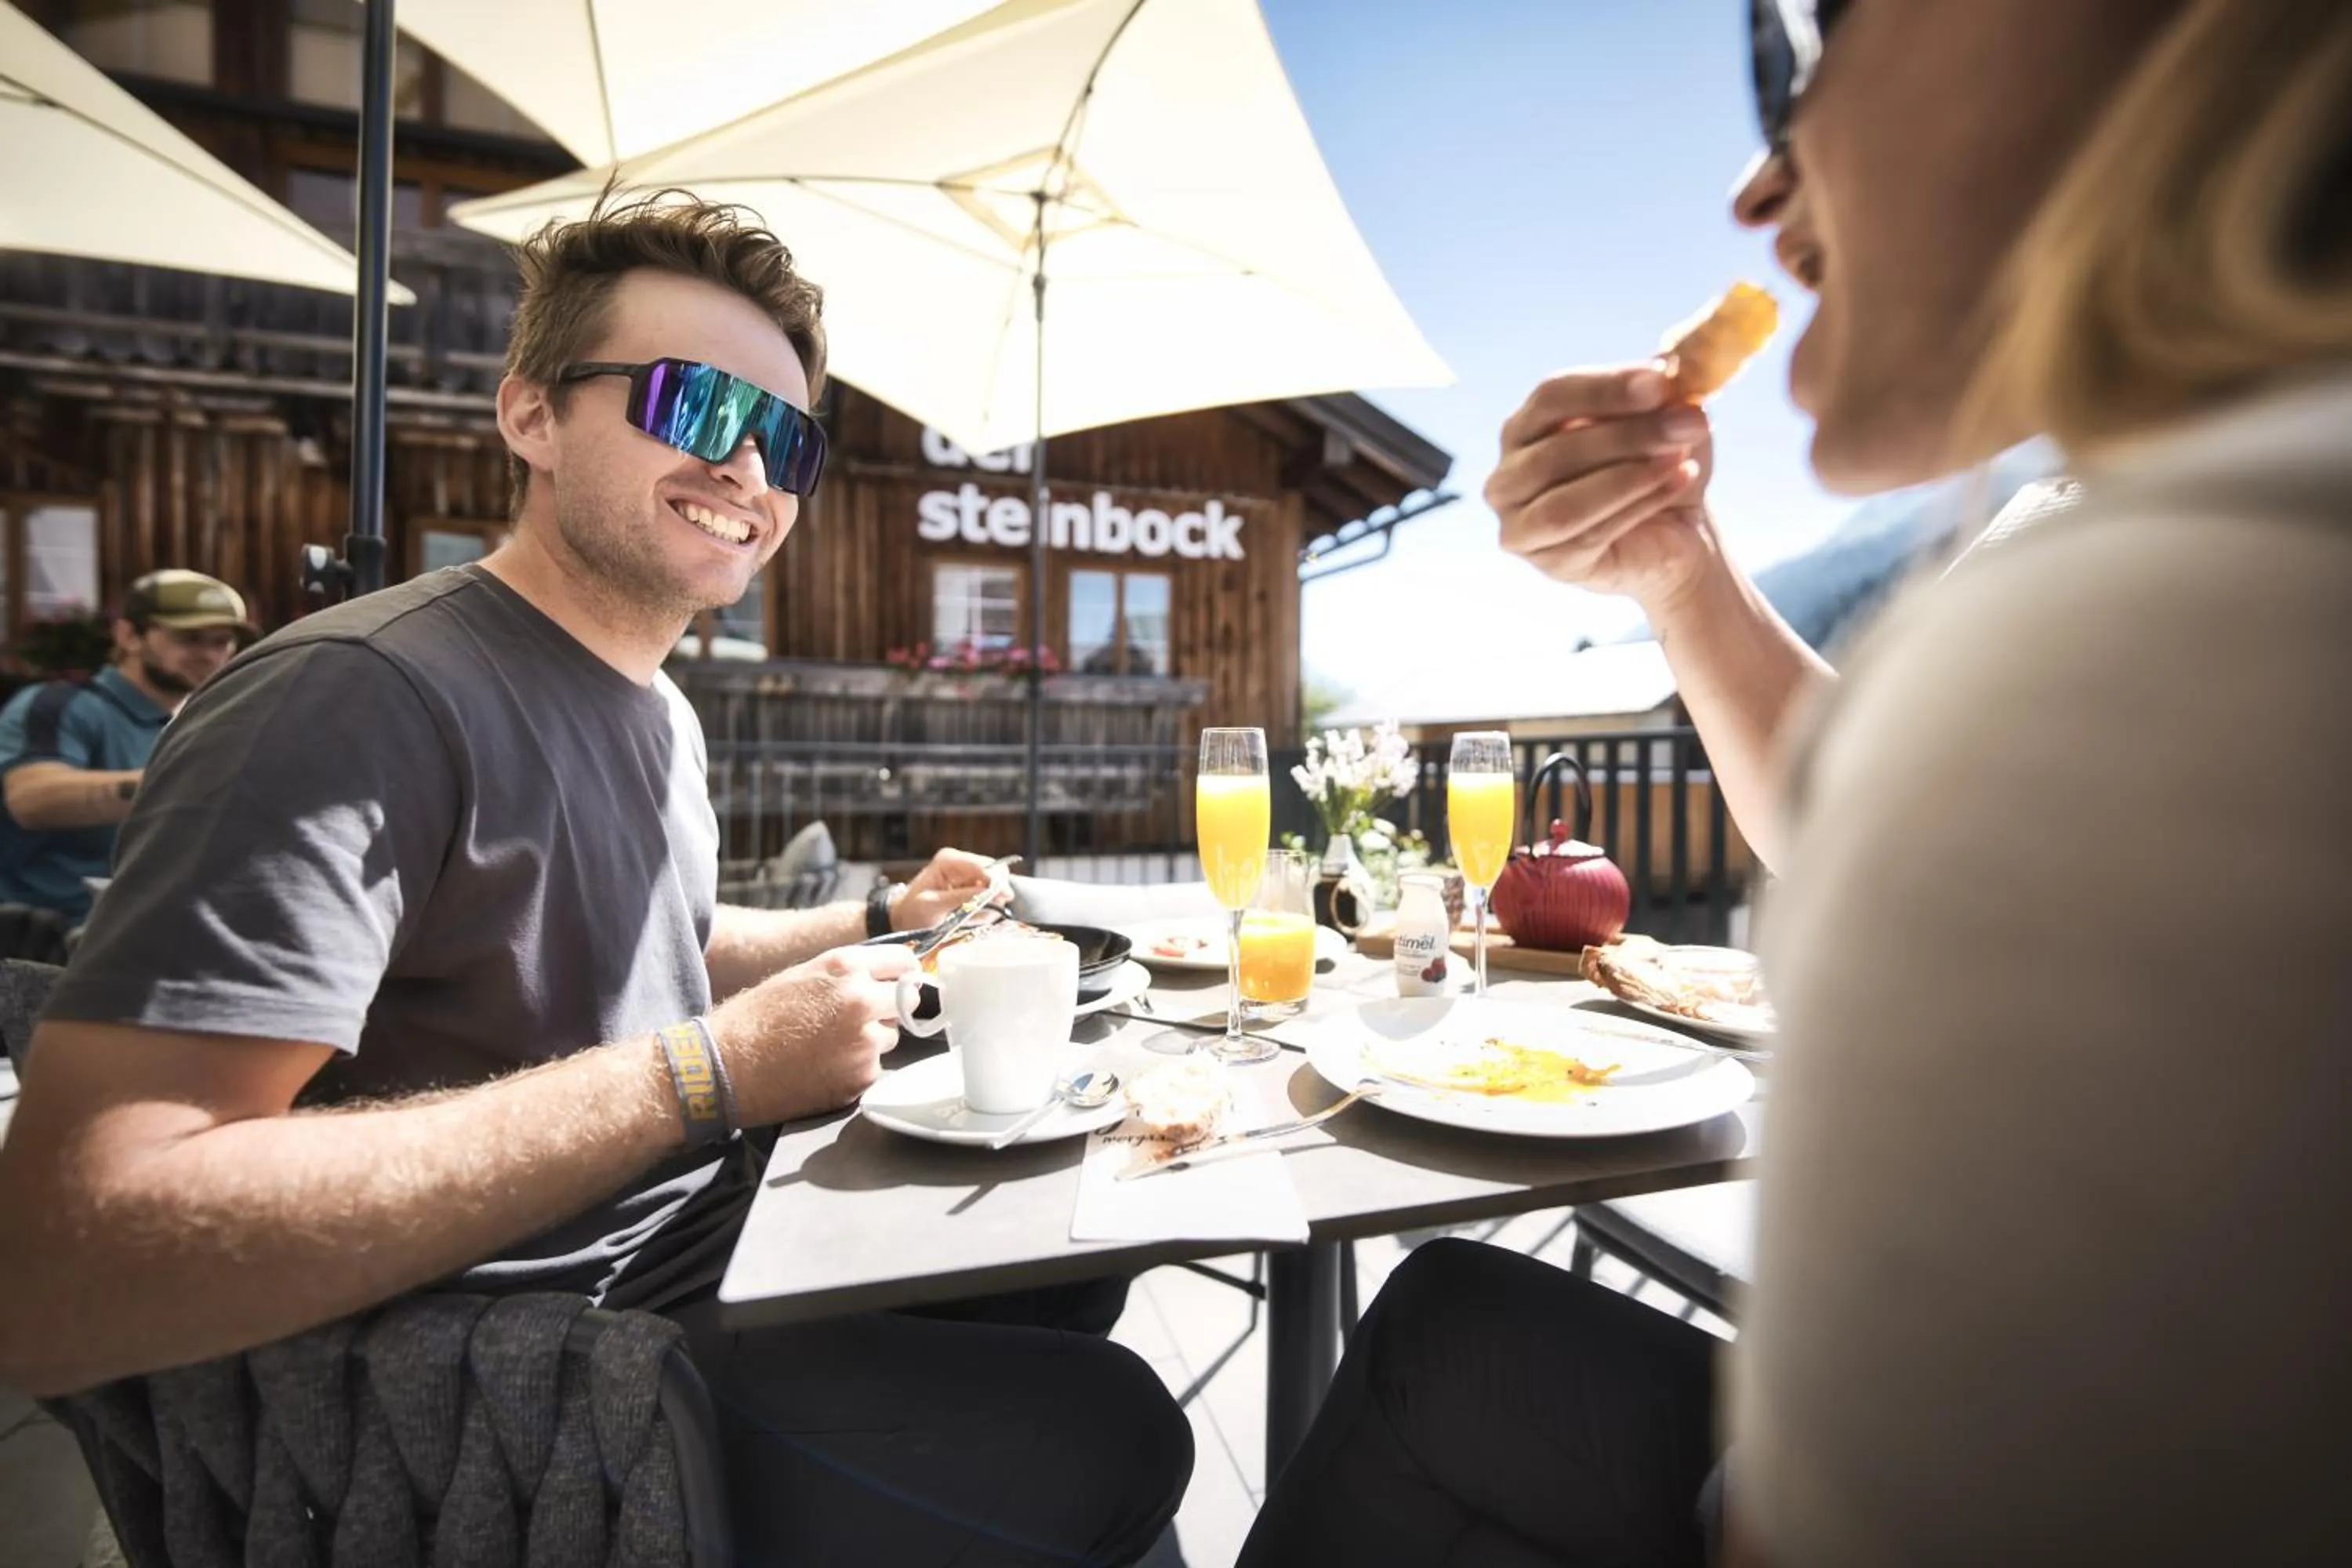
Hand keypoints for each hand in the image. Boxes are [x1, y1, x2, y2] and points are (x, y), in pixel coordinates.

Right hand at [706, 944, 916, 1124]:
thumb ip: (847, 973)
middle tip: (862, 1019)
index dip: (903, 974)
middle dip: (891, 1008)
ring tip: (830, 1045)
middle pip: (907, 1000)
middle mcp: (861, 999)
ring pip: (891, 1037)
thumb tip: (886, 977)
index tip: (900, 983)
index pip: (905, 962)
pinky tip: (825, 1067)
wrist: (726, 1066)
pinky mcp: (861, 1076)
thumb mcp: (802, 975)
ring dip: (873, 1041)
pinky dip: (858, 1069)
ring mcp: (864, 1041)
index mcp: (846, 966)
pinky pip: (875, 1068)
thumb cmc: (756, 1018)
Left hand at [890, 848, 1008, 932]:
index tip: (1004, 896)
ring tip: (977, 915)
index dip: (996, 880)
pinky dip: (987, 905)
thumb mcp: (933, 905)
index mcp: (948, 861)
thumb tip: (989, 893)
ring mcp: (966, 873)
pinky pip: (990, 892)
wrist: (904, 919)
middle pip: (994, 870)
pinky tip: (973, 914)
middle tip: (995, 908)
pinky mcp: (970, 884)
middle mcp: (960, 861)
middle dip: (997, 890)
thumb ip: (961, 897)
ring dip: (992, 900)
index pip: (981, 865)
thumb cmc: (913, 912)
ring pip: (995, 882)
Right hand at [1486, 364, 1718, 614]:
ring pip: (1566, 501)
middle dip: (1628, 434)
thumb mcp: (1665, 417)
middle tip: (1689, 423)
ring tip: (1681, 458)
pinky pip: (1589, 534)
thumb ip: (1662, 388)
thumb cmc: (1660, 466)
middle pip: (1557, 449)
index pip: (1551, 395)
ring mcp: (1519, 523)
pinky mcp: (1546, 562)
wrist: (1677, 534)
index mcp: (1526, 426)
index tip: (1660, 381)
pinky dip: (1639, 506)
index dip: (1605, 387)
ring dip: (1630, 476)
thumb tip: (1670, 362)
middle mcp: (1508, 474)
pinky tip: (1679, 483)